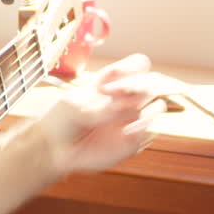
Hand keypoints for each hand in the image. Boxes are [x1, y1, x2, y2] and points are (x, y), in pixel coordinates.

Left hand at [36, 54, 169, 173]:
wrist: (55, 148)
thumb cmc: (63, 120)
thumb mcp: (76, 106)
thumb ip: (102, 107)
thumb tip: (130, 109)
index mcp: (115, 81)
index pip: (139, 65)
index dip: (132, 67)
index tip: (107, 81)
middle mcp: (128, 98)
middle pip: (153, 83)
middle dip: (137, 85)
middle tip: (111, 94)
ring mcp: (133, 118)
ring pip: (158, 106)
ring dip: (145, 106)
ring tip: (121, 112)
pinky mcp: (135, 140)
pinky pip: (150, 132)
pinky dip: (143, 128)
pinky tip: (127, 131)